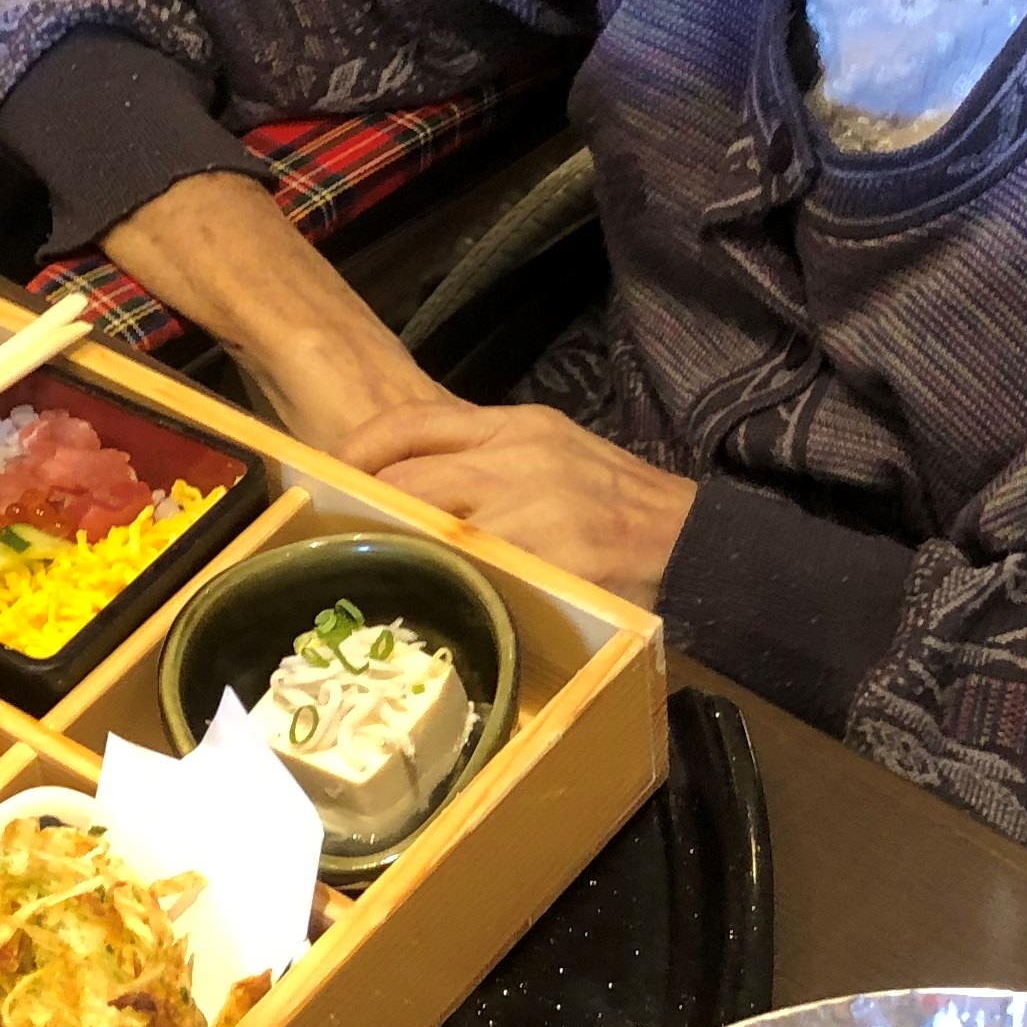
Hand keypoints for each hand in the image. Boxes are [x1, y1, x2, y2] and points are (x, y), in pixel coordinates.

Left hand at [337, 398, 697, 606]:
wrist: (699, 543)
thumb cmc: (623, 505)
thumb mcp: (558, 453)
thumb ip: (491, 455)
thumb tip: (417, 478)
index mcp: (519, 426)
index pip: (414, 422)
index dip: (360, 448)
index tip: (327, 473)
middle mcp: (519, 459)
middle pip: (409, 478)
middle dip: (366, 510)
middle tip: (337, 538)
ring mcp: (534, 512)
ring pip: (434, 530)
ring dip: (401, 554)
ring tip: (379, 576)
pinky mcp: (553, 563)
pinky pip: (479, 576)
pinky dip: (452, 588)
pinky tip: (439, 603)